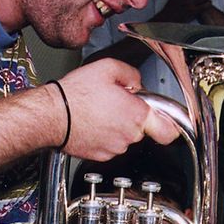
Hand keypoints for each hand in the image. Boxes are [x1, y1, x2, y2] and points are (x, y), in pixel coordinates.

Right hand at [58, 59, 177, 159]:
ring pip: (125, 137)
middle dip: (132, 116)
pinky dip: (103, 135)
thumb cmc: (75, 95)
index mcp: (137, 115)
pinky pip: (109, 145)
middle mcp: (129, 135)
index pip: (169, 130)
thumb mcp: (108, 68)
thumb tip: (136, 83)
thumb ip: (131, 75)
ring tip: (98, 111)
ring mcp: (114, 148)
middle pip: (142, 128)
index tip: (170, 122)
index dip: (171, 126)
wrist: (52, 115)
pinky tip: (91, 122)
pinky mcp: (100, 155)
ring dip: (117, 125)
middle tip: (116, 103)